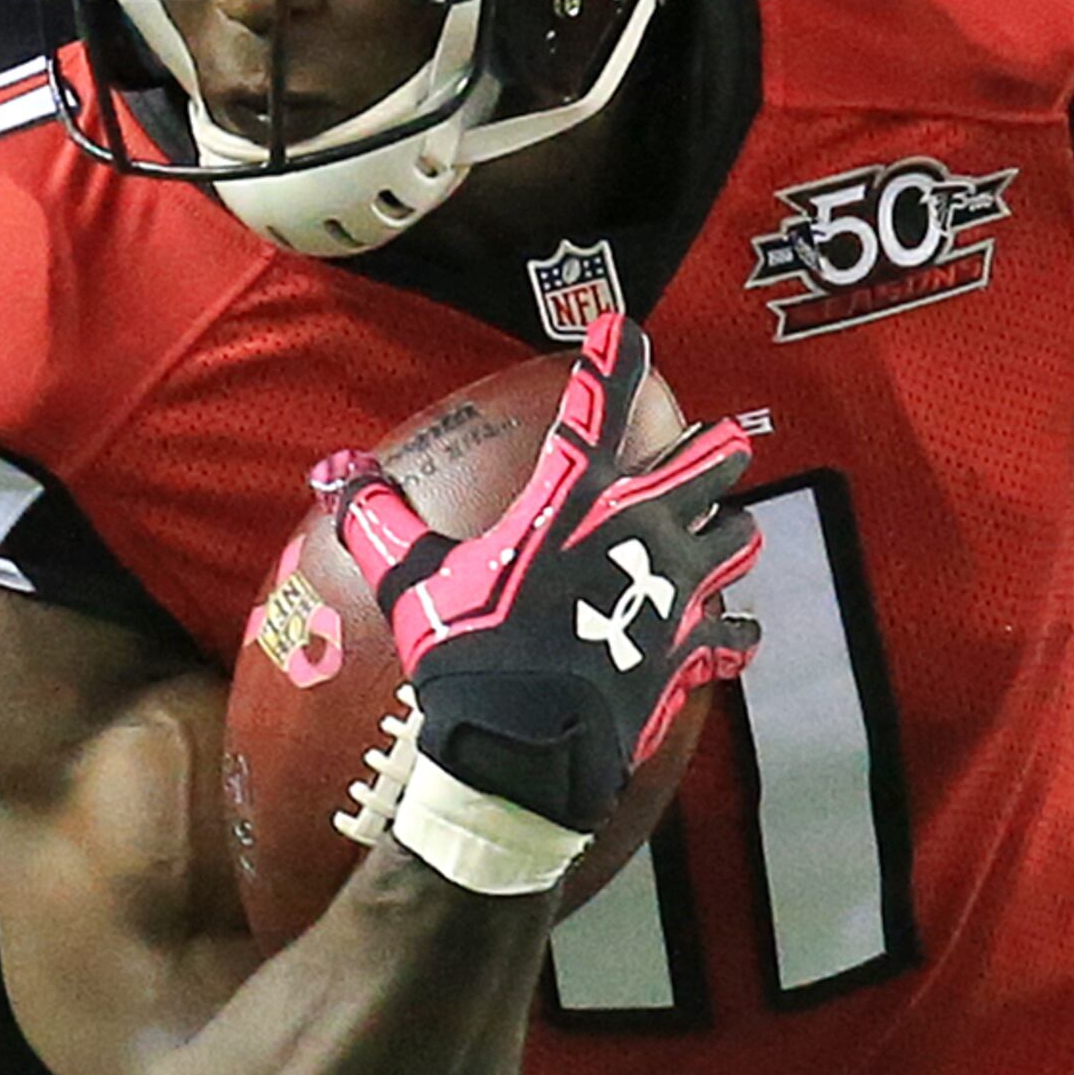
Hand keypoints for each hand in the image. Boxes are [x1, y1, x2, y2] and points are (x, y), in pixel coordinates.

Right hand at [315, 312, 759, 889]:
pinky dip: (735, 635)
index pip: (599, 406)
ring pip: (737, 541)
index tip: (624, 327)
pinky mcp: (692, 652)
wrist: (523, 747)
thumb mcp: (412, 580)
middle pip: (706, 466)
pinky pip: (733, 636)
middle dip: (718, 448)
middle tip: (726, 440)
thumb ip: (378, 519)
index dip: (614, 359)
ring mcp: (678, 591)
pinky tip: (735, 635)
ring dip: (732, 532)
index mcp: (575, 499)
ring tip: (730, 529)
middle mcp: (641, 531)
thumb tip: (336, 472)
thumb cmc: (467, 656)